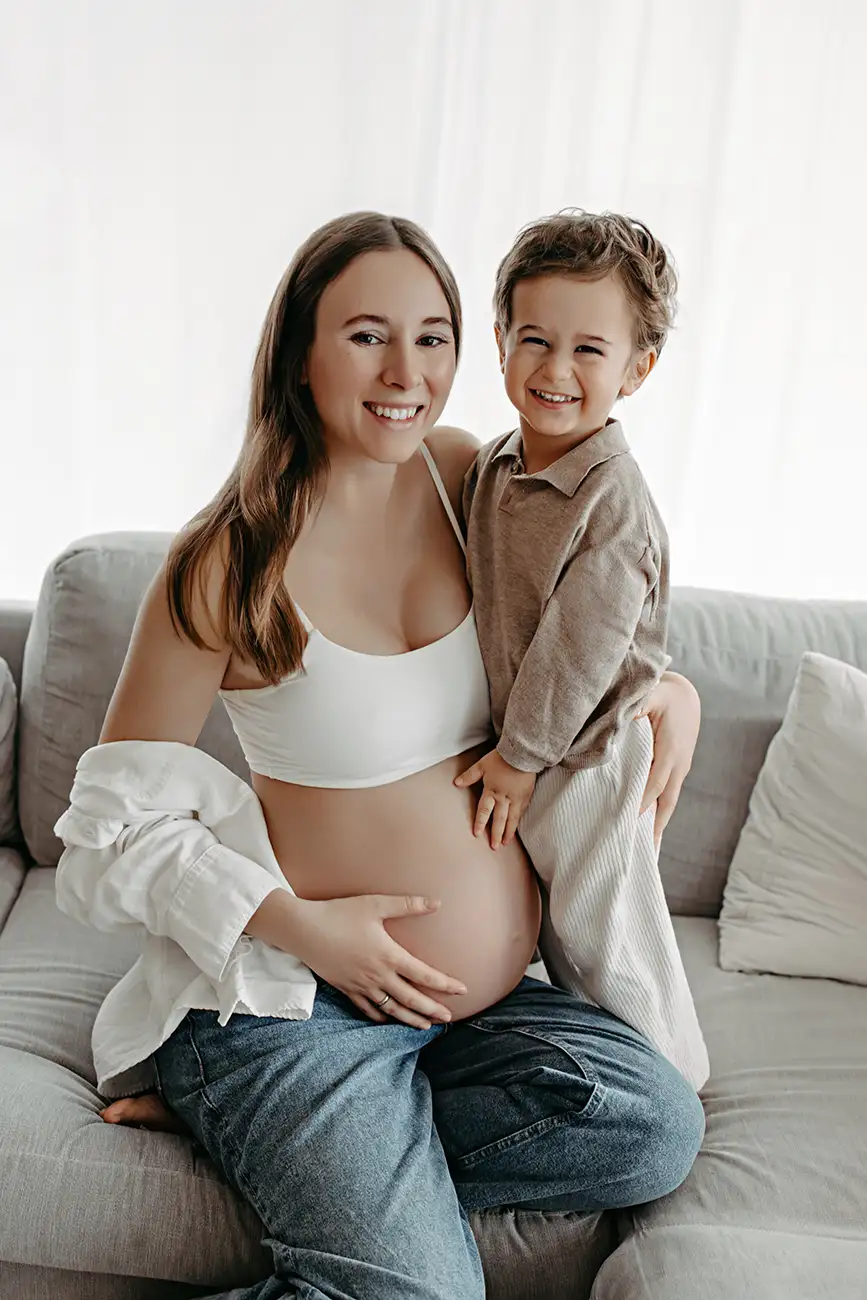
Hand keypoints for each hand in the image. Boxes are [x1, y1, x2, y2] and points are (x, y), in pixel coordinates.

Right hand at [283, 893, 467, 1028]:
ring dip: (410, 1019)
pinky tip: (388, 1019)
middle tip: (449, 1019)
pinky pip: (367, 1009)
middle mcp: (377, 975)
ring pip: (391, 1009)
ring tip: (425, 1026)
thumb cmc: (339, 913)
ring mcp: (361, 986)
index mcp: (389, 955)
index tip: (462, 991)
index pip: (424, 975)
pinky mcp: (346, 988)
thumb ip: (407, 905)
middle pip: (411, 999)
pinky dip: (381, 1016)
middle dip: (432, 1010)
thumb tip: (437, 903)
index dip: (445, 984)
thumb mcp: (375, 904)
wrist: (303, 930)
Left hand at [454, 748, 536, 848]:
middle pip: (499, 819)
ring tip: (505, 843)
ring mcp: (516, 799)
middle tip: (494, 846)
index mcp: (491, 791)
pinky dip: (518, 822)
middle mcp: (504, 798)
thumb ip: (469, 776)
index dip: (480, 823)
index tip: (477, 834)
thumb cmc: (501, 758)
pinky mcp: (526, 796)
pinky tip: (515, 828)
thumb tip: (456, 783)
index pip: (484, 811)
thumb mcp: (482, 765)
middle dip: (496, 833)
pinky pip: (521, 812)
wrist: (522, 754)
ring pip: (511, 819)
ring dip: (508, 832)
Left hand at [637, 671, 700, 846]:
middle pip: (667, 802)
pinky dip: (658, 812)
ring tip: (647, 850)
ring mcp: (680, 768)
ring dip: (658, 824)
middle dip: (656, 827)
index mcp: (671, 749)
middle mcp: (678, 764)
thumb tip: (619, 719)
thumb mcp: (649, 694)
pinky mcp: (676, 769)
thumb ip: (634, 707)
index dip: (642, 800)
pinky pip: (667, 794)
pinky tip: (647, 826)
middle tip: (644, 852)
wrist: (685, 694)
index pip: (655, 782)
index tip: (628, 818)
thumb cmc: (663, 692)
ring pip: (668, 802)